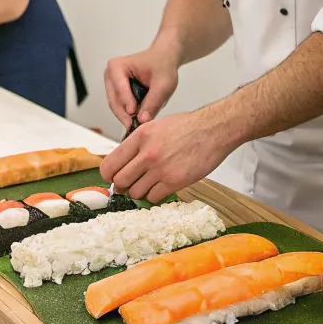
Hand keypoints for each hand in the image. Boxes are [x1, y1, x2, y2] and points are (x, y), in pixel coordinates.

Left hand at [100, 107, 231, 202]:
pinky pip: (153, 197)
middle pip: (120, 181)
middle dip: (122, 186)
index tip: (112, 177)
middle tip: (129, 185)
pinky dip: (154, 196)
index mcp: (140, 137)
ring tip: (147, 185)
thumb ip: (138, 143)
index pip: (111, 163)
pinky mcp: (174, 181)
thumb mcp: (156, 126)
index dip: (108, 174)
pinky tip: (160, 187)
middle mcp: (147, 153)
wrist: (213, 130)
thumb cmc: (188, 127)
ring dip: (139, 192)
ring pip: (135, 192)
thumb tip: (124, 161)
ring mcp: (160, 169)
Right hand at [104, 46, 178, 130]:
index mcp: (117, 66)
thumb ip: (153, 102)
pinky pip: (119, 107)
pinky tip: (138, 119)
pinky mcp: (116, 92)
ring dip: (126, 116)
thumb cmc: (163, 66)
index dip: (128, 102)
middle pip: (114, 100)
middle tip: (136, 126)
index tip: (135, 114)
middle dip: (125, 114)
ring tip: (139, 124)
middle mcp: (109, 75)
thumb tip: (142, 120)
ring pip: (116, 106)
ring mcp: (111, 84)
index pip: (120, 89)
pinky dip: (128, 114)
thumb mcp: (163, 84)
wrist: (163, 59)